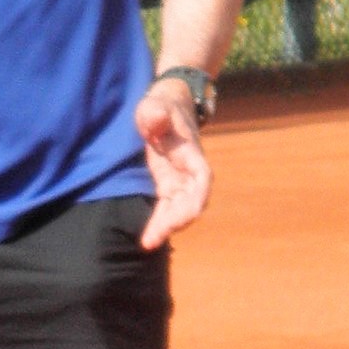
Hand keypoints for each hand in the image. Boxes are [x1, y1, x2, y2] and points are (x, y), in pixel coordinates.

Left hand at [134, 80, 211, 248]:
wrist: (165, 106)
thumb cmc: (160, 106)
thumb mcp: (154, 105)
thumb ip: (154, 112)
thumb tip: (155, 121)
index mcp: (190, 153)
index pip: (201, 180)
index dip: (195, 200)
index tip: (183, 218)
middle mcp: (189, 171)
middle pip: (191, 202)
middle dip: (175, 222)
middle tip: (152, 239)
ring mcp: (179, 180)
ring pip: (179, 210)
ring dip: (166, 228)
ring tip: (148, 243)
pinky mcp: (167, 185)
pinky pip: (166, 209)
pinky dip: (159, 223)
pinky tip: (148, 239)